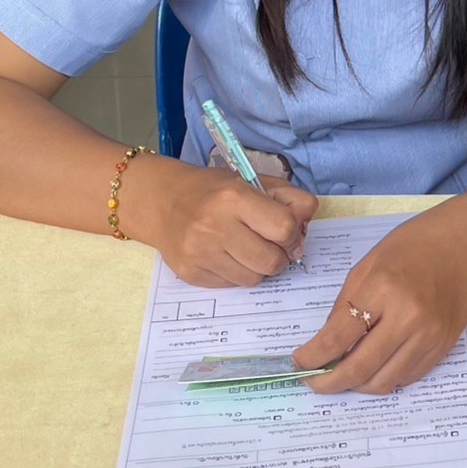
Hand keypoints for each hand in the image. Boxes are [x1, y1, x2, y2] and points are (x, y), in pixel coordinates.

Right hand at [122, 155, 314, 288]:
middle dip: (280, 257)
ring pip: (254, 279)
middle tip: (272, 246)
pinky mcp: (191, 274)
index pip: (284, 228)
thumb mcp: (254, 181)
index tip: (287, 233)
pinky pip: (232, 286)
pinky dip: (238, 274)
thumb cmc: (214, 190)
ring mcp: (200, 254)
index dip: (293, 234)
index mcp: (235, 198)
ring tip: (248, 250)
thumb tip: (305, 231)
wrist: (161, 202)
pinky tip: (227, 256)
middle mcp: (215, 227)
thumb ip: (289, 199)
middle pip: (272, 261)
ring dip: (260, 268)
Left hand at [290, 192, 466, 394]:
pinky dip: (385, 378)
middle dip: (329, 382)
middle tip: (315, 382)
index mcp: (383, 289)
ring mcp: (430, 336)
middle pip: (359, 368)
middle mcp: (409, 318)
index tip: (299, 362)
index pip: (338, 337)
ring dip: (357, 385)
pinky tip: (375, 366)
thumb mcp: (369, 265)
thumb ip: (345, 305)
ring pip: (383, 382)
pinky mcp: (444, 346)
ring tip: (344, 374)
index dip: (312, 357)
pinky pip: (407, 377)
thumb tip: (325, 345)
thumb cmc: (415, 245)